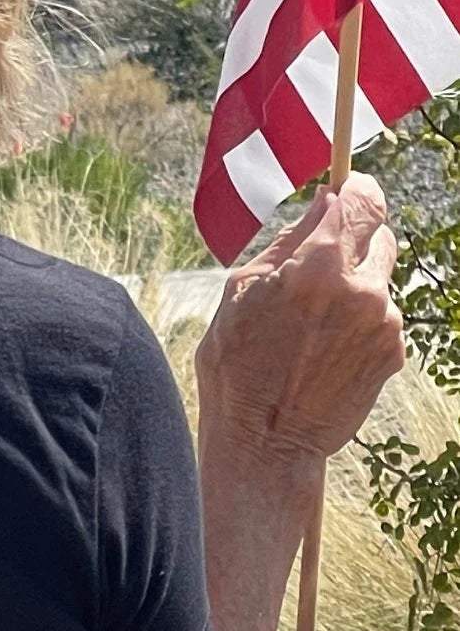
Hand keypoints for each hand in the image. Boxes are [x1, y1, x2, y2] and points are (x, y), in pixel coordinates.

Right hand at [196, 173, 404, 470]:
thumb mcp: (242, 290)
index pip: (363, 199)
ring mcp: (384, 322)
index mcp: (319, 264)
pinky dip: (360, 322)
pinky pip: (382, 317)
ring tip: (314, 323)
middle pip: (380, 234)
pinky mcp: (393, 352)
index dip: (358, 189)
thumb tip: (325, 202)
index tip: (350, 190)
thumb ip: (289, 241)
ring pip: (380, 279)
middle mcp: (362, 288)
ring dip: (356, 286)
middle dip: (354, 241)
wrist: (264, 441)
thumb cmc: (237, 363)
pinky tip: (325, 349)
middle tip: (320, 268)